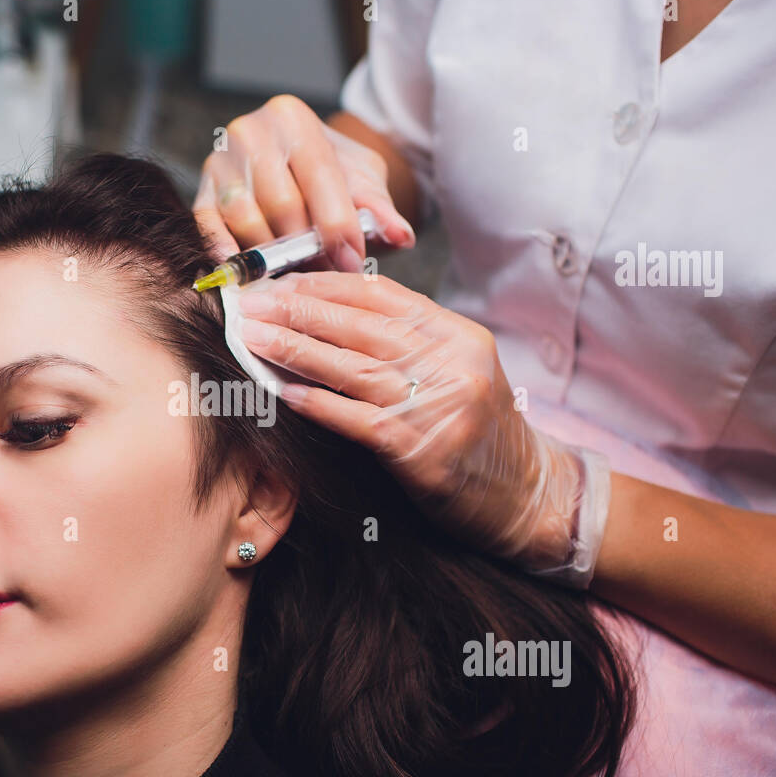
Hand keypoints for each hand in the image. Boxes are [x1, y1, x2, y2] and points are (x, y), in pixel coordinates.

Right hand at [193, 94, 415, 271]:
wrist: (295, 168)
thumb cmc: (330, 176)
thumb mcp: (362, 182)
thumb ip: (380, 208)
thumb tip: (401, 236)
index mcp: (292, 118)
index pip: (318, 174)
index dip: (337, 223)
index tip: (353, 261)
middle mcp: (249, 132)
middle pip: (281, 202)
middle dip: (308, 246)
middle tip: (328, 275)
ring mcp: (219, 163)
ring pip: (246, 220)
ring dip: (275, 257)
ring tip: (299, 275)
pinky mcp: (200, 194)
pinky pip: (209, 229)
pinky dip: (226, 255)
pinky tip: (244, 278)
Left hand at [236, 271, 610, 585]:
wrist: (526, 495)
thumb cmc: (480, 433)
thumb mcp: (457, 371)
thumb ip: (409, 341)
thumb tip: (333, 312)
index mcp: (457, 335)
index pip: (381, 294)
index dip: (323, 284)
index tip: (279, 282)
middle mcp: (452, 363)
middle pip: (360, 325)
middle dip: (297, 310)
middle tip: (249, 304)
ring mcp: (439, 406)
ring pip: (353, 367)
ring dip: (295, 350)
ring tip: (251, 337)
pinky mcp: (422, 450)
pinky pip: (357, 419)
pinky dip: (316, 403)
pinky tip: (281, 391)